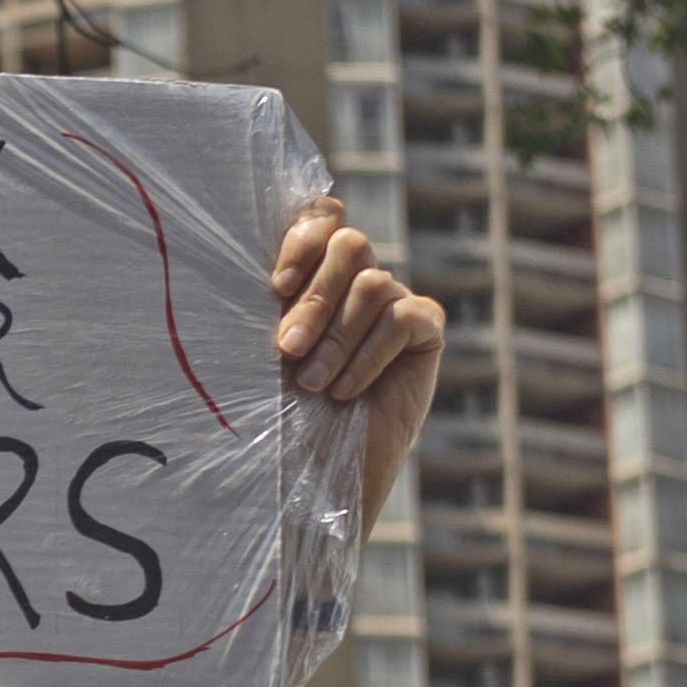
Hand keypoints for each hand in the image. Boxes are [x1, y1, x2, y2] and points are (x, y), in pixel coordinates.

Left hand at [264, 202, 446, 515]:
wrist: (315, 471)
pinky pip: (403, 317)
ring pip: (373, 283)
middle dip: (315, 297)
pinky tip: (346, 391)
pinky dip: (369, 354)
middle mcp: (357, 278)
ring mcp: (395, 302)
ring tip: (311, 384)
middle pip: (349, 244)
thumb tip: (260, 261)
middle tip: (285, 348)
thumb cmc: (281, 411)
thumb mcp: (266, 349)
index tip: (276, 286)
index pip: (324, 216)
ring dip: (336, 337)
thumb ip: (276, 300)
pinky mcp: (426, 332)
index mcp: (316, 271)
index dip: (305, 237)